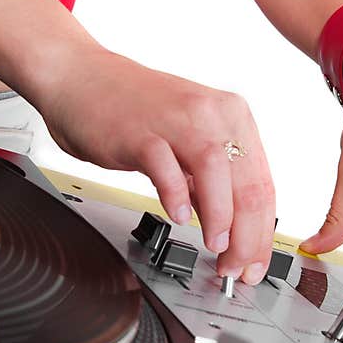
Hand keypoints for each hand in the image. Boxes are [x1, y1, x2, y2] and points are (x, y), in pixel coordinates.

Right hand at [41, 47, 275, 283]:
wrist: (80, 76)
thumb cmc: (131, 108)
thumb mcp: (185, 142)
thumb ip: (208, 181)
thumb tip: (228, 227)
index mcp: (230, 117)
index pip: (263, 185)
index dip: (262, 233)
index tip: (255, 262)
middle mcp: (211, 114)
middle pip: (248, 185)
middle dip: (247, 238)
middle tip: (236, 266)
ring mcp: (176, 121)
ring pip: (218, 174)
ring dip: (221, 219)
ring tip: (215, 246)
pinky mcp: (140, 132)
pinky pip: (167, 168)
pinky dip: (177, 196)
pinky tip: (179, 216)